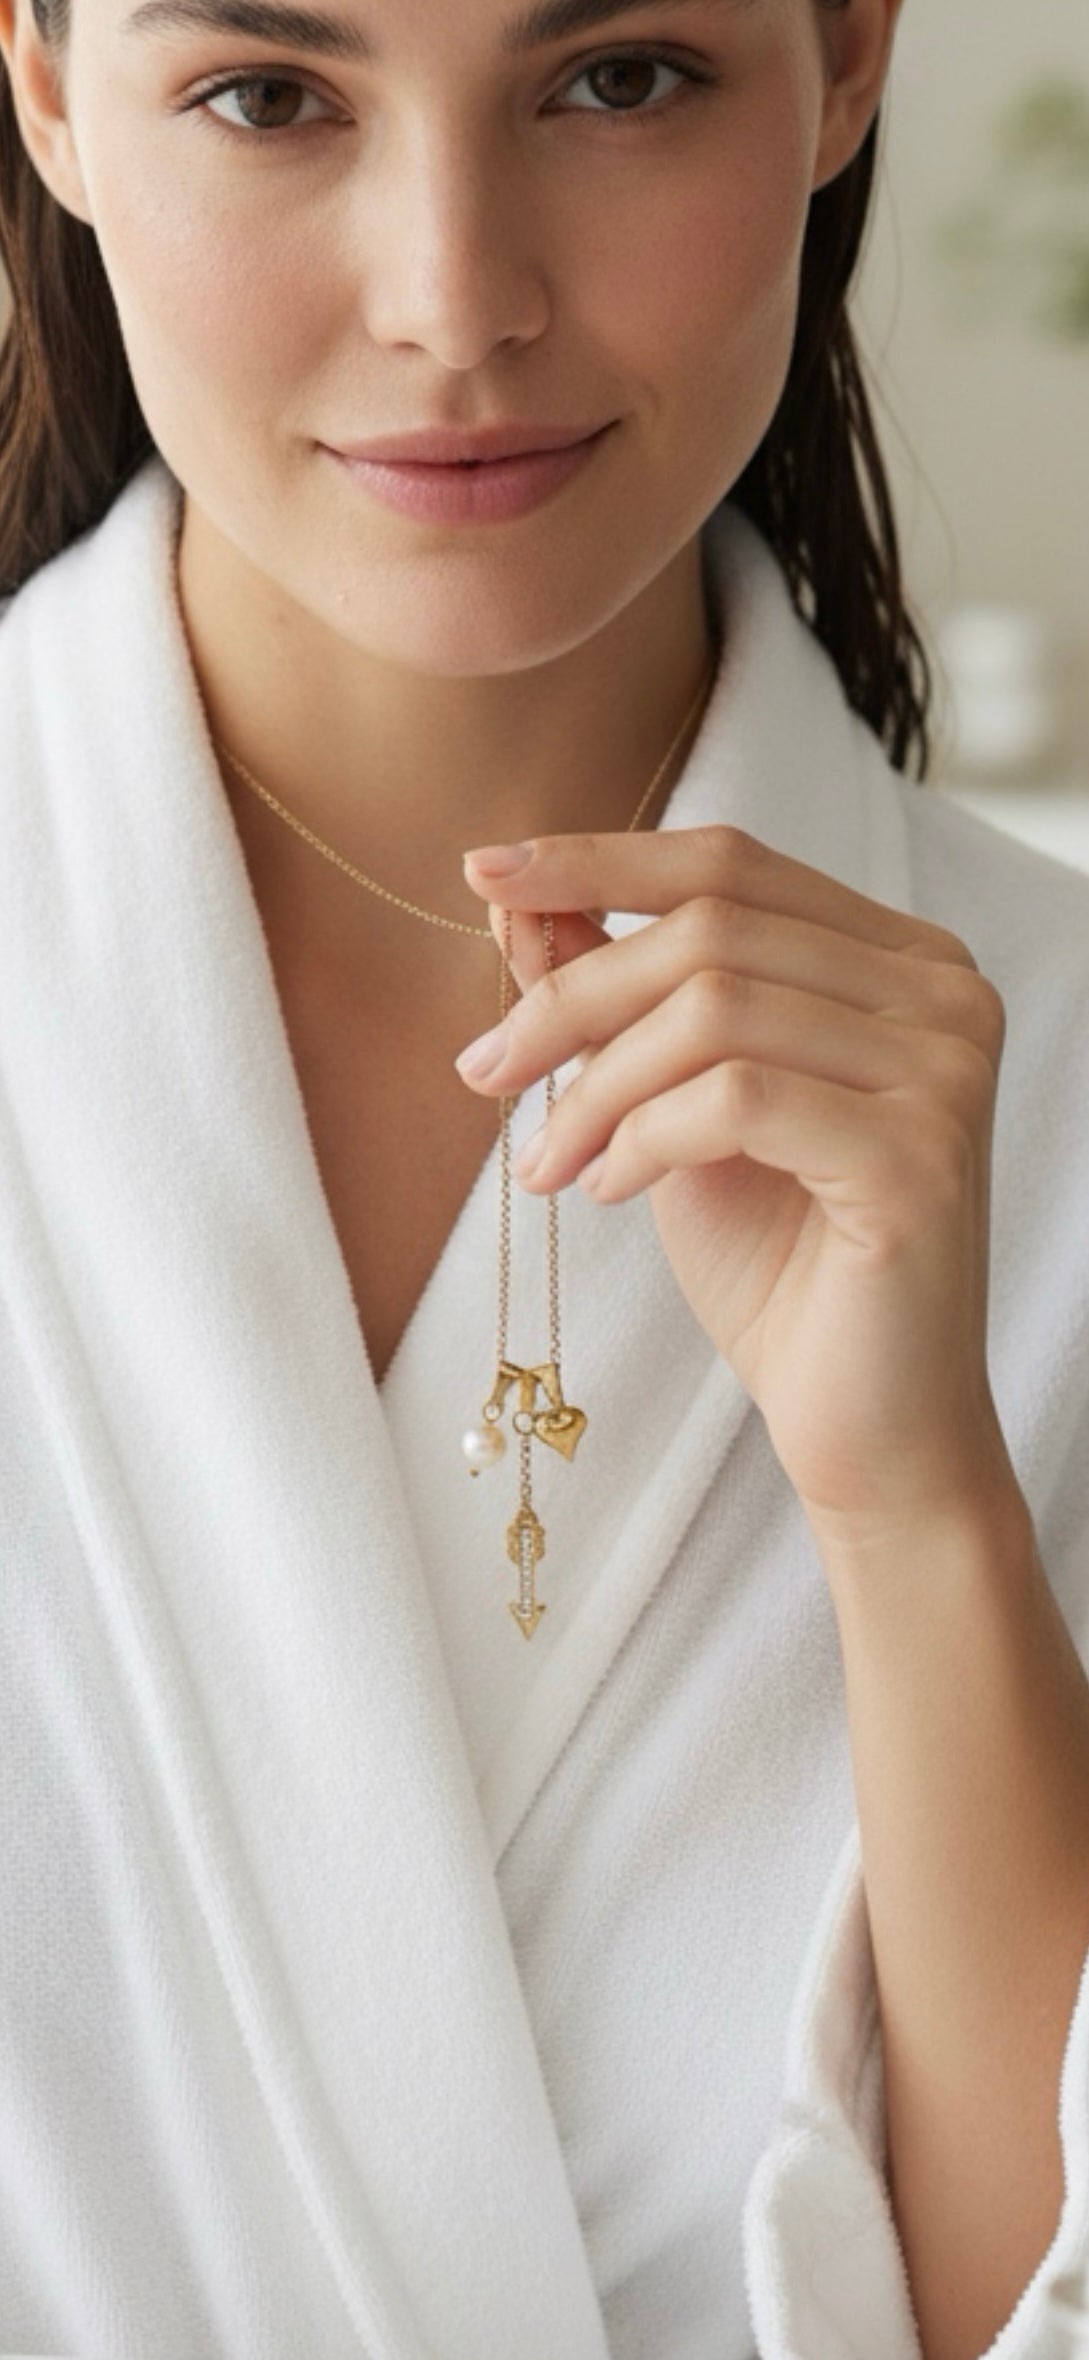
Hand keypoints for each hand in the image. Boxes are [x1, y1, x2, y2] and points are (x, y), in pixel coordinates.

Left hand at [457, 824, 1014, 1530]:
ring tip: (546, 1163)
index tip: (484, 868)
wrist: (866, 1428)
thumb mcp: (673, 1108)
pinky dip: (643, 1138)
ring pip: (714, 1008)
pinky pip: (735, 1098)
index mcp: (899, 963)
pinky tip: (610, 1194)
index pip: (733, 864)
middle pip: (711, 928)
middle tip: (484, 1072)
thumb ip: (618, 997)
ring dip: (595, 1085)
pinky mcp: (920, 1155)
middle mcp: (943, 995)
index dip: (601, 860)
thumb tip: (512, 894)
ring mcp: (943, 1070)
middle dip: (570, 997)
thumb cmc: (779, 1269)